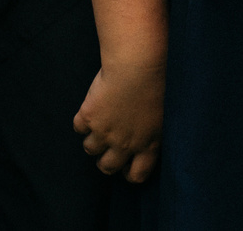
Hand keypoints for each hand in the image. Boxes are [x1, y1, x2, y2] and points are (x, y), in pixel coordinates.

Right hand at [73, 55, 164, 183]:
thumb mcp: (164, 113)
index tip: (126, 164)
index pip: (137, 175)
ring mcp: (104, 132)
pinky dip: (82, 121)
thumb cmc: (157, 82)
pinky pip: (78, 127)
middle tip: (107, 149)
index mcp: (148, 145)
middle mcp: (125, 144)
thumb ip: (153, 131)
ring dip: (93, 140)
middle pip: (108, 167)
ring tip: (98, 126)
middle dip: (106, 161)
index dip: (130, 172)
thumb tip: (144, 136)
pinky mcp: (88, 117)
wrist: (137, 66)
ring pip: (90, 149)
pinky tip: (90, 110)